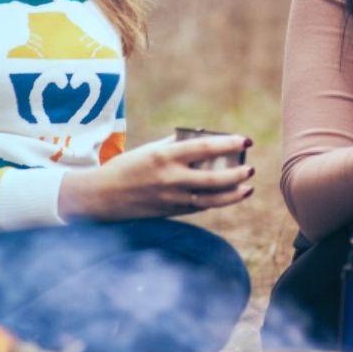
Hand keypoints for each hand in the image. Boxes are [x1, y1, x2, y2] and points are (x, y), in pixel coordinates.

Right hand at [60, 134, 253, 220]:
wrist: (102, 196)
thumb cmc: (128, 166)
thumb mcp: (151, 149)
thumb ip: (177, 145)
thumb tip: (204, 139)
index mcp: (165, 155)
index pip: (205, 148)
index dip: (229, 143)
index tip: (246, 140)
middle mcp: (170, 178)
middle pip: (213, 178)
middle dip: (236, 173)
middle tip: (250, 168)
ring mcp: (171, 198)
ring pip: (210, 199)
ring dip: (233, 194)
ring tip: (248, 188)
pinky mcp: (170, 212)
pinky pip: (199, 208)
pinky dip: (215, 202)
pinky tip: (228, 197)